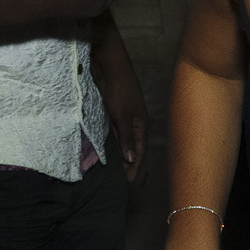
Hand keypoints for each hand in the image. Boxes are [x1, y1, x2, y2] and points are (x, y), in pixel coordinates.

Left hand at [93, 36, 148, 182]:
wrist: (111, 66)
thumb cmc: (120, 90)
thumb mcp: (123, 115)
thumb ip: (126, 137)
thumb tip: (131, 159)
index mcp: (142, 125)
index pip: (140, 152)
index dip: (135, 168)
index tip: (129, 183)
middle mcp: (136, 124)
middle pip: (134, 149)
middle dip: (129, 164)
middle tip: (122, 181)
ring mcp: (125, 119)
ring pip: (124, 142)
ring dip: (121, 155)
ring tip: (114, 171)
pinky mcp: (115, 114)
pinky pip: (116, 134)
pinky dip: (114, 144)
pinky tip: (107, 152)